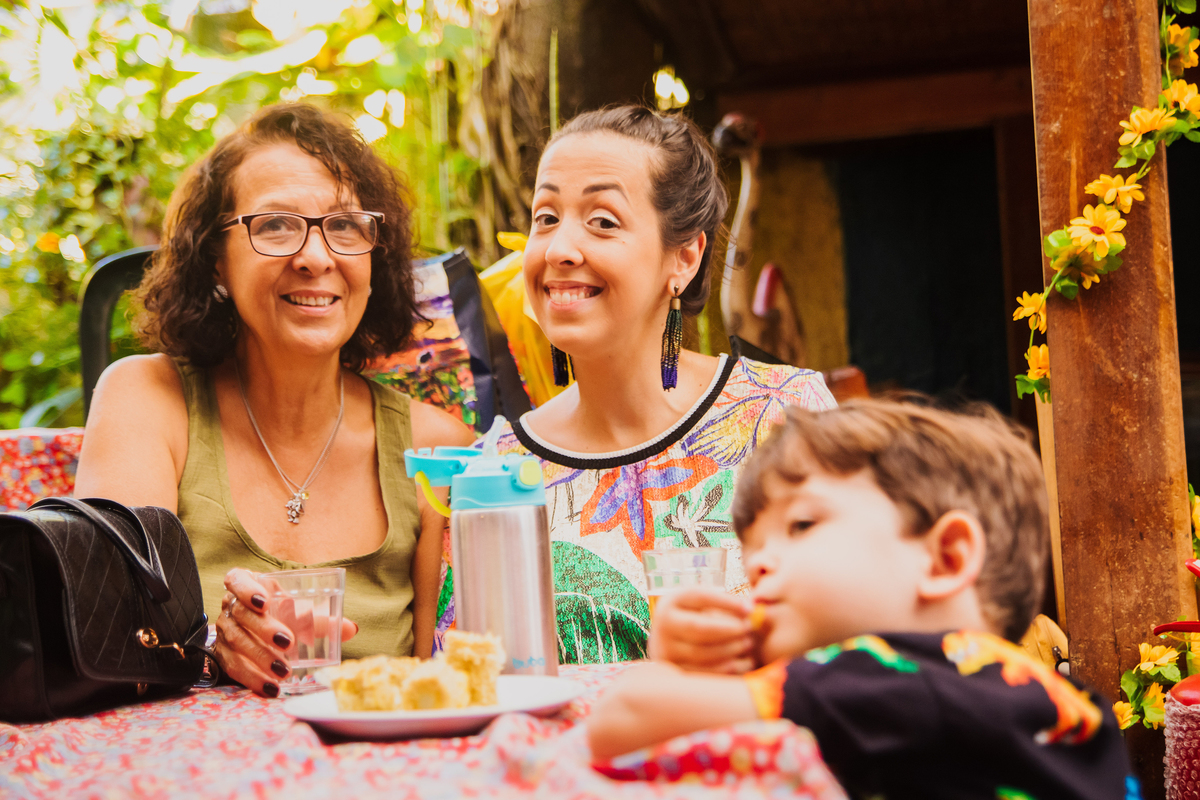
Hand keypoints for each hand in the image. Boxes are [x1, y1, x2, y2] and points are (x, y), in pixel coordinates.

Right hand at [213, 568, 358, 696]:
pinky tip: (271, 687)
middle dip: (265, 629)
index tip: (264, 602)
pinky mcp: (222, 655)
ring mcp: (224, 631)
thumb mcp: (294, 611)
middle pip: (242, 615)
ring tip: (283, 672)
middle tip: (288, 642)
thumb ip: (319, 619)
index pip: (238, 580)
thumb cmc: (276, 615)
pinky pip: (234, 667)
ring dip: (261, 658)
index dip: (248, 590)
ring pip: (237, 642)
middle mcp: (230, 606)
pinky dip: (253, 678)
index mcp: (246, 585)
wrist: (250, 634)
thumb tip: (351, 629)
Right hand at [646, 588, 754, 673]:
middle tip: (749, 629)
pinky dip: (726, 668)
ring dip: (731, 649)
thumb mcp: (702, 605)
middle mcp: (663, 625)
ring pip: (702, 653)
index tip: (750, 608)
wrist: (668, 643)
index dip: (727, 602)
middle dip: (730, 629)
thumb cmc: (696, 618)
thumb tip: (753, 610)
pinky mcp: (675, 672)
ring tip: (748, 644)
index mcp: (672, 602)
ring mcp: (666, 650)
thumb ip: (724, 604)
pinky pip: (704, 673)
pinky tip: (742, 662)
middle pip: (699, 627)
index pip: (700, 597)